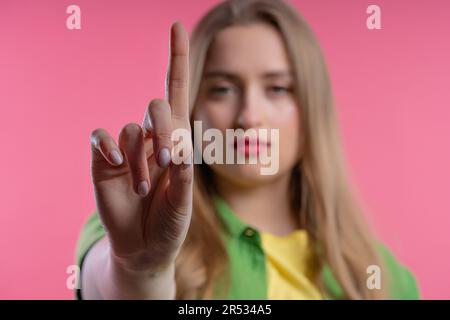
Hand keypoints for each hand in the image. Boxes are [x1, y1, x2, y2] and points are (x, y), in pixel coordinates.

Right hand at [89, 22, 191, 274]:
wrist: (145, 247)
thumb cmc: (170, 222)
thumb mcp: (184, 201)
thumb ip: (184, 173)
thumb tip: (179, 144)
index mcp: (176, 141)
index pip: (176, 93)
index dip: (177, 59)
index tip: (175, 25)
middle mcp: (152, 138)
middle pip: (156, 106)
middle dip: (164, 130)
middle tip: (169, 160)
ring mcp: (127, 148)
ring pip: (132, 130)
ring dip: (139, 159)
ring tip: (142, 188)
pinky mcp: (103, 160)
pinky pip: (102, 137)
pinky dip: (109, 147)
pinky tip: (115, 165)